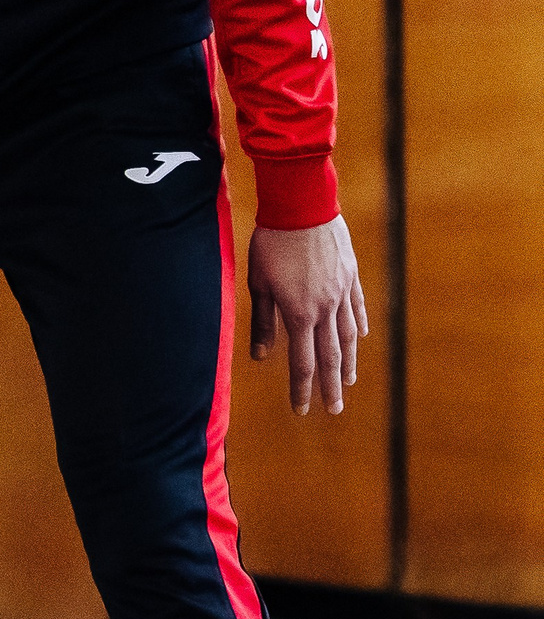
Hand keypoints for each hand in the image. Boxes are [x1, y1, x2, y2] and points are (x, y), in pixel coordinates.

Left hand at [249, 215, 367, 415]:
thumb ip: (262, 321)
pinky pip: (357, 309)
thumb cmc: (272, 244)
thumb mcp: (259, 284)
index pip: (301, 362)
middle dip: (329, 386)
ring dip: (347, 362)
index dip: (301, 389)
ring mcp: (343, 293)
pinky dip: (358, 327)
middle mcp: (325, 308)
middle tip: (334, 410)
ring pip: (348, 336)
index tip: (301, 410)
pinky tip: (359, 339)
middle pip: (330, 356)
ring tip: (346, 381)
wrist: (303, 208)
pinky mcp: (352, 277)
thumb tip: (260, 356)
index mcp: (299, 313)